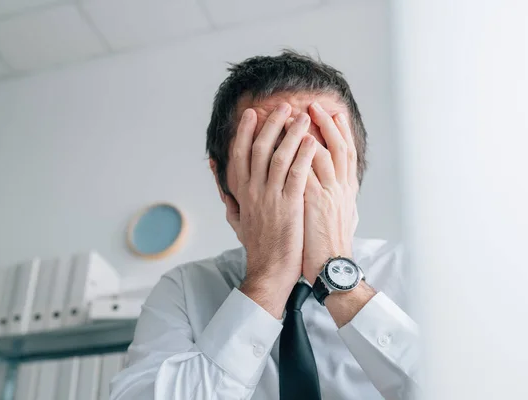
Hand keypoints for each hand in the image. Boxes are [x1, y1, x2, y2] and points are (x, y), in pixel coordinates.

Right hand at [226, 103, 315, 317]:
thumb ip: (226, 190)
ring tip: (303, 117)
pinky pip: (298, 174)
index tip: (252, 113)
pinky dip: (305, 155)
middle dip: (272, 124)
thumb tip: (214, 166)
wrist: (270, 268)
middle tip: (284, 106)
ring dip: (292, 133)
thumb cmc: (255, 243)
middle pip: (260, 148)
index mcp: (241, 192)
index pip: (239, 153)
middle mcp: (253, 191)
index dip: (245, 130)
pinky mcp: (290, 206)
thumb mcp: (234, 215)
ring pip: (280, 156)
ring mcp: (271, 197)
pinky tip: (313, 142)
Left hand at [301, 102, 358, 284]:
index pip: (346, 154)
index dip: (340, 132)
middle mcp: (341, 189)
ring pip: (324, 155)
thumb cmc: (331, 245)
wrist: (332, 267)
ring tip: (297, 116)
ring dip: (309, 134)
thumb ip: (335, 198)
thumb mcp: (340, 218)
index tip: (332, 113)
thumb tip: (333, 188)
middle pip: (338, 148)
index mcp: (345, 190)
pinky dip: (299, 156)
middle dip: (326, 124)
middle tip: (314, 105)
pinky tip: (289, 143)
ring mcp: (331, 195)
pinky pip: (307, 173)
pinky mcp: (316, 204)